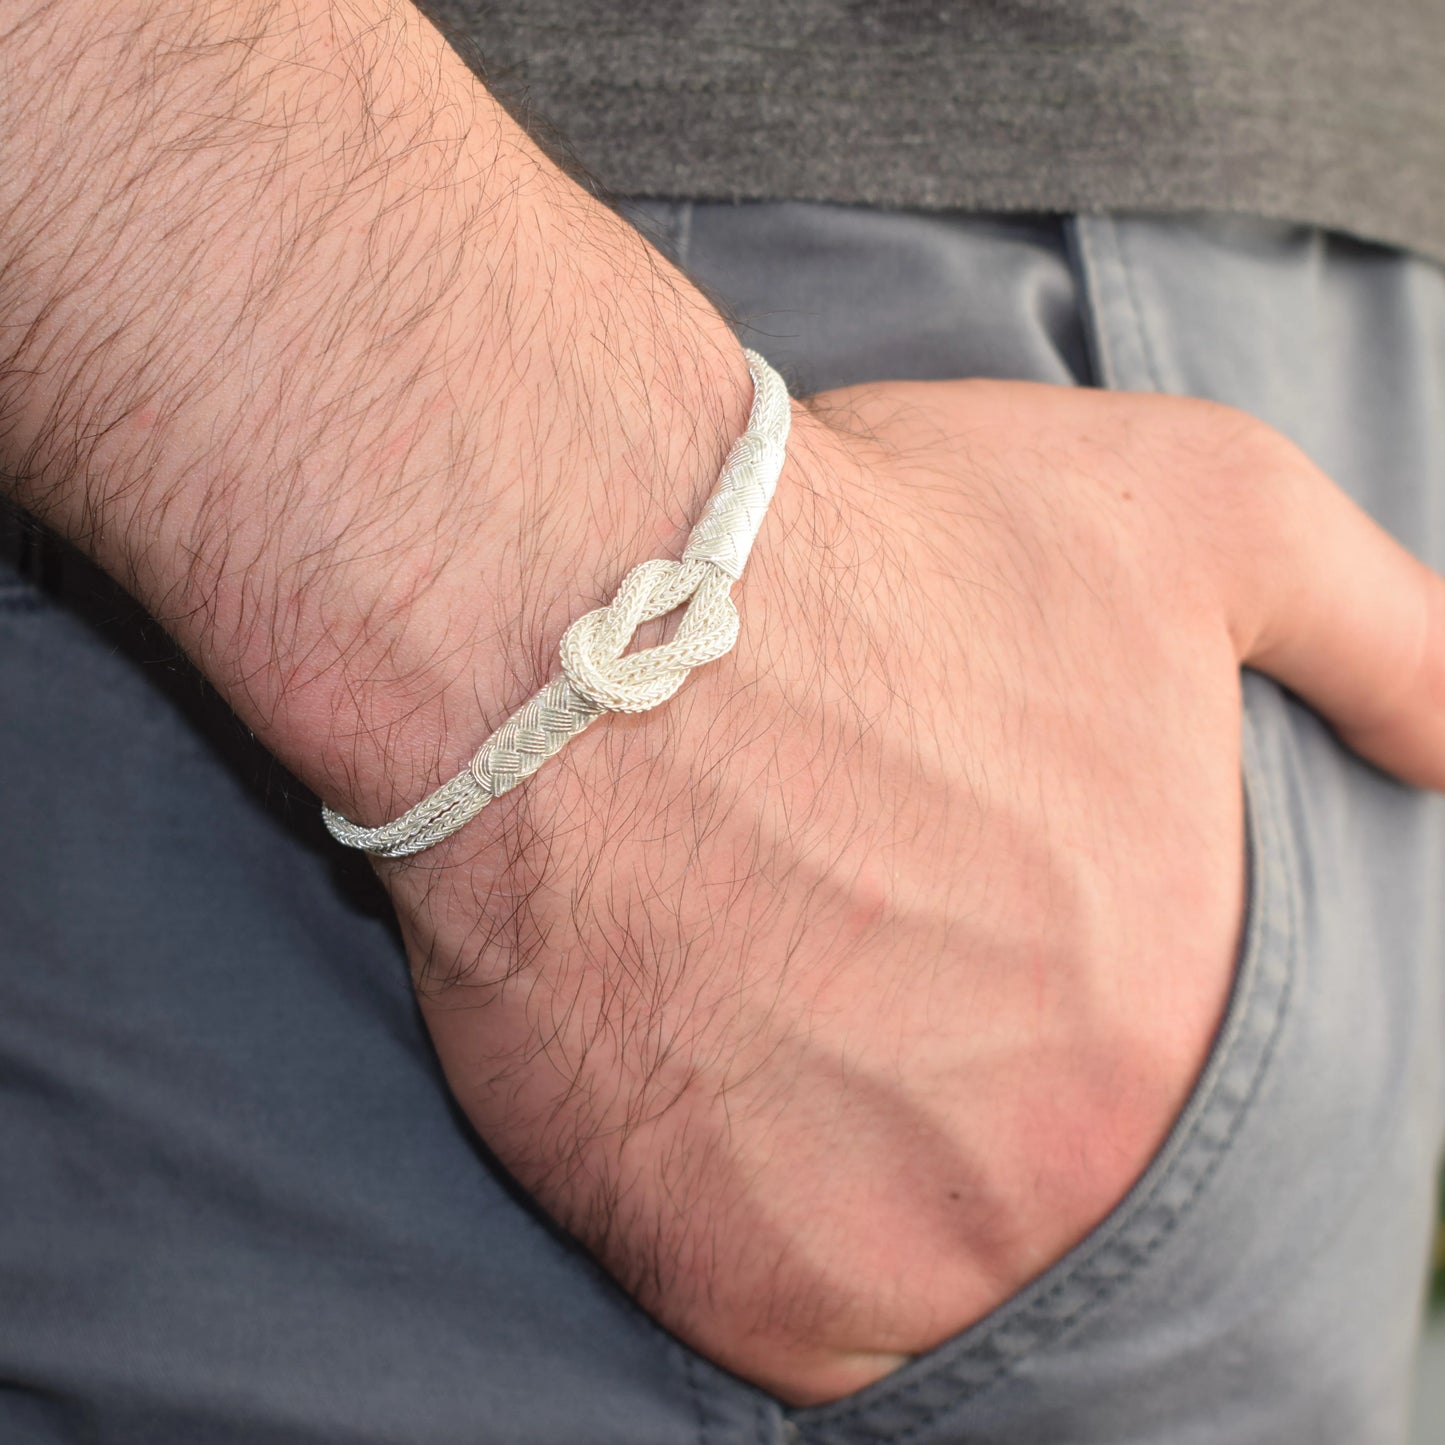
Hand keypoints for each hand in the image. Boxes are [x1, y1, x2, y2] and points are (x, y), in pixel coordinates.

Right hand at [386, 377, 1444, 1404]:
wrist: (586, 613)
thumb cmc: (887, 551)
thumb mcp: (1203, 516)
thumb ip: (1388, 641)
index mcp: (1192, 1016)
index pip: (1173, 1080)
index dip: (1063, 996)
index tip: (978, 932)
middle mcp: (1068, 1169)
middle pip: (1037, 1170)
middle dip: (961, 1069)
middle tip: (862, 952)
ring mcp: (896, 1252)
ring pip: (913, 1256)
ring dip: (853, 1148)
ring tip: (774, 997)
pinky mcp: (730, 1281)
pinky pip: (779, 1304)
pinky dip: (751, 1210)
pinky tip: (712, 1069)